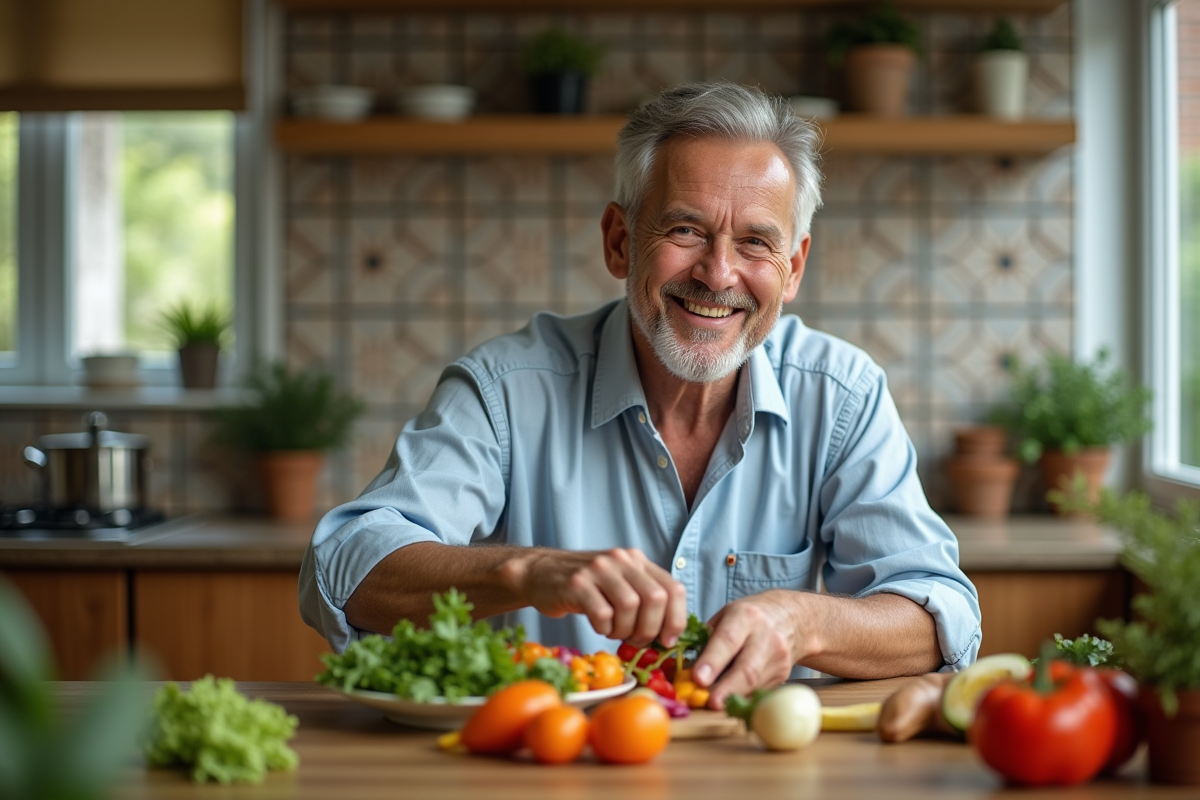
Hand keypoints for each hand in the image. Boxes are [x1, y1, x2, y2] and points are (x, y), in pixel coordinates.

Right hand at [497, 547, 687, 646]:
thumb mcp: (619, 583)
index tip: (667, 639)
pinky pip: (602, 614)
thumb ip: (643, 598)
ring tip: (613, 632)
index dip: (676, 619)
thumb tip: (670, 633)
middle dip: (650, 629)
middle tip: (635, 640)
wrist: (540, 573)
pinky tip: (598, 626)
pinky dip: (604, 629)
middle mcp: (621, 560)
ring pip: (630, 607)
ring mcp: (598, 569)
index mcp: (637, 560)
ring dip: (624, 630)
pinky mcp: (577, 584)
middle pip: (655, 599)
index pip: (673, 588)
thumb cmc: (585, 586)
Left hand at [690, 589, 810, 708]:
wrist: (794, 618)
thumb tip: (686, 670)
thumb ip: (707, 639)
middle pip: (747, 669)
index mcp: (746, 616)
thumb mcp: (727, 615)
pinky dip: (742, 699)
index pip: (728, 640)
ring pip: (754, 685)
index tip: (698, 679)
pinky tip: (730, 702)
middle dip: (726, 689)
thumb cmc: (752, 617)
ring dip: (732, 698)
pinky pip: (759, 691)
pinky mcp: (783, 675)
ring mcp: (778, 658)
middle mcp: (765, 637)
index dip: (713, 661)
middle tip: (709, 703)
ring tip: (713, 705)